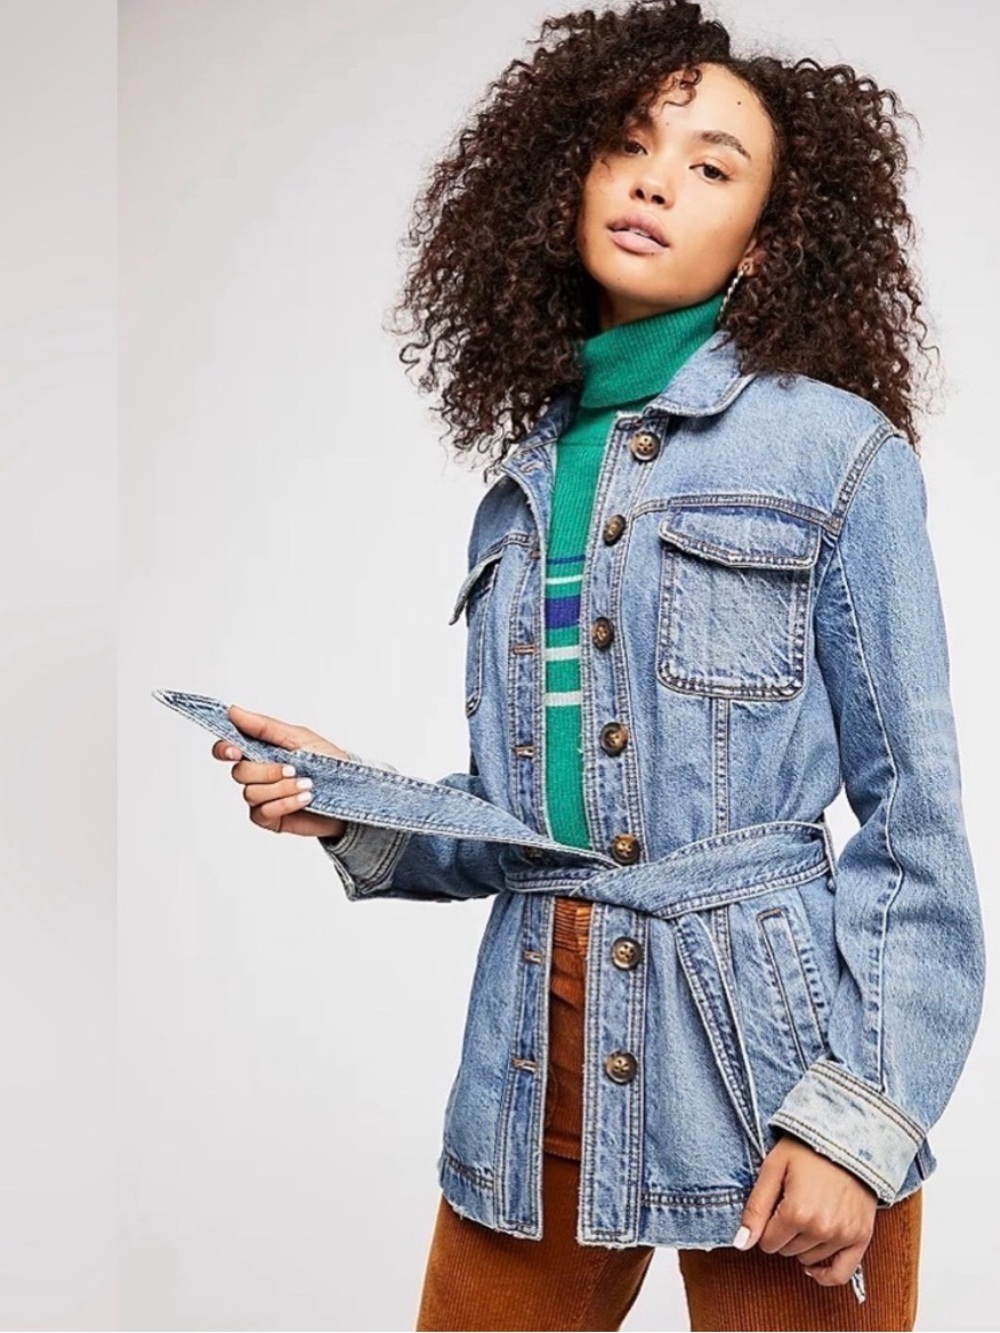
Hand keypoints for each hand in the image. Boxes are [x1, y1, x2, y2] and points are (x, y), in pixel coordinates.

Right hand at [210, 703, 350, 837]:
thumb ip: (264, 726)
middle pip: (239, 772)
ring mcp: (262, 797)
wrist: (352, 793)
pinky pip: (262, 812)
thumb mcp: (298, 738)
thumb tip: (233, 711)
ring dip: (281, 788)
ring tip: (307, 785)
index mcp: (261, 751)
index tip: (235, 751)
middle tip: (293, 769)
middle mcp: (258, 774)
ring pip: (250, 793)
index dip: (224, 749)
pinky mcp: (270, 818)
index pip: (228, 749)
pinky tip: (305, 799)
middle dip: (266, 771)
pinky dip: (285, 803)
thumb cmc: (329, 762)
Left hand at [733, 1133, 877, 1287]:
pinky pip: (842, 1274)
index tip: (773, 1206)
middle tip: (791, 1204)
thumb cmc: (807, 1149)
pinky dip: (826, 1274)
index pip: (768, 1242)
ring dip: (803, 1245)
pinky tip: (814, 1266)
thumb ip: (756, 1208)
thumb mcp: (773, 1168)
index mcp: (797, 1212)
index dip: (765, 1226)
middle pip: (787, 1251)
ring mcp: (844, 1235)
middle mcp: (822, 1228)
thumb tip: (741, 1243)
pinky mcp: (862, 1237)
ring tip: (808, 1213)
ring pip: (809, 1260)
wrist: (848, 1137)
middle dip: (783, 1233)